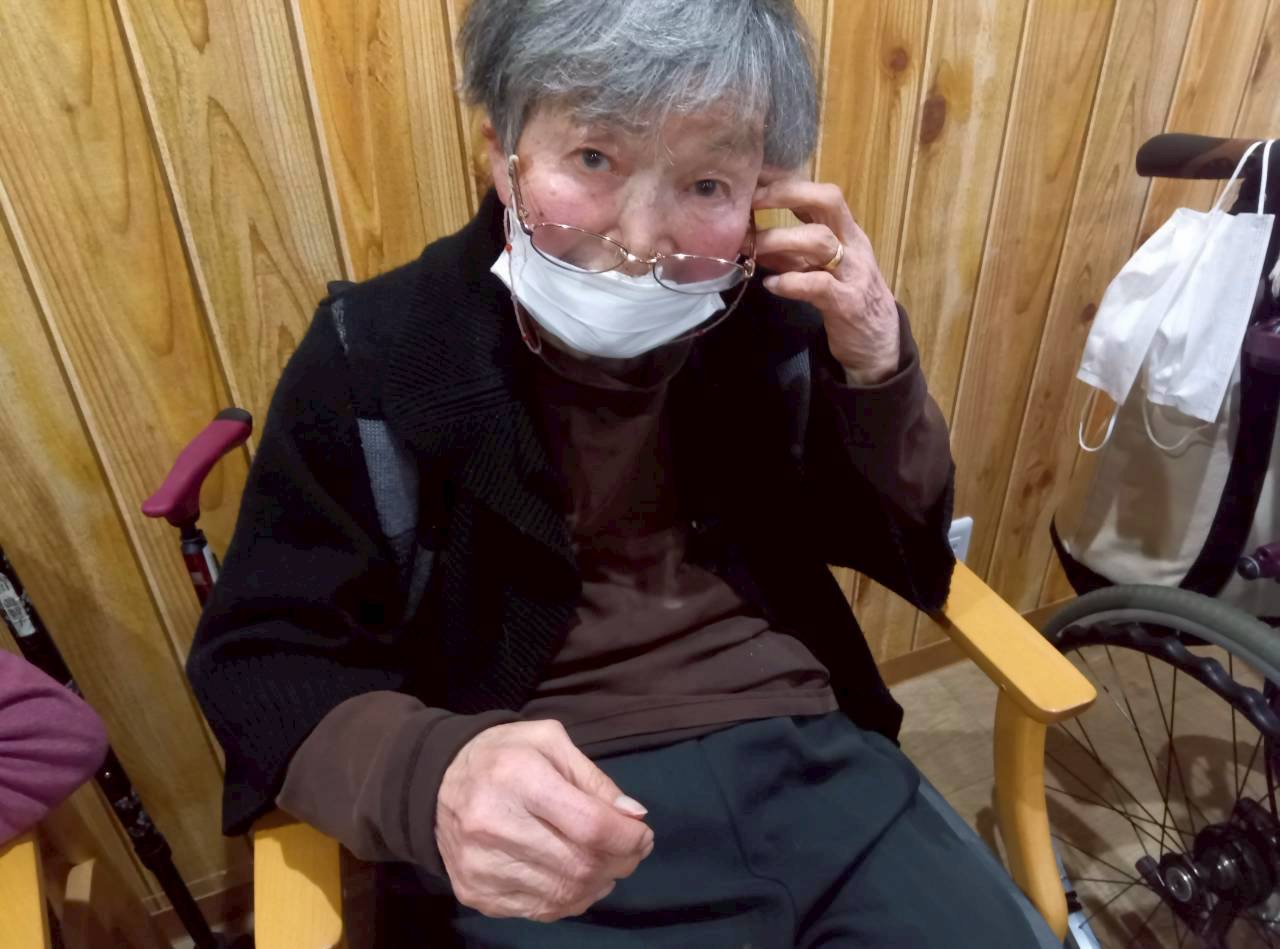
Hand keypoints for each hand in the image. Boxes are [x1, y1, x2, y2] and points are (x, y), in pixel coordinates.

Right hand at [436, 719, 653, 921]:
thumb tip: (633, 817)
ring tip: (605, 864)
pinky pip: (542, 910)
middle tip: (630, 851)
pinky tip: (576, 878)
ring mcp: (482, 866)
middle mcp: (494, 825)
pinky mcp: (476, 893)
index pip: (589, 825)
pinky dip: (571, 898)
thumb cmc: (503, 755)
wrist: (435, 784)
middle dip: (620, 862)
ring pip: (564, 893)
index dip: (627, 837)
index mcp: (518, 777)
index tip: (642, 834)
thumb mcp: (549, 742)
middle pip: (580, 865)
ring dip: (599, 883)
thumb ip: (594, 779)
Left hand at [752, 171, 900, 384]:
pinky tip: (771, 285)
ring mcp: (853, 272)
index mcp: (846, 232)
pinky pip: (819, 285)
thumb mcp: (819, 269)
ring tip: (753, 247)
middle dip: (787, 194)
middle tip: (752, 202)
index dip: (787, 183)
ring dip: (781, 239)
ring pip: (821, 240)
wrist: (879, 345)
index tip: (754, 180)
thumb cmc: (846, 299)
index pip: (820, 194)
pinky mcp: (848, 303)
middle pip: (828, 201)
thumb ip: (790, 253)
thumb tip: (752, 237)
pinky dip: (791, 282)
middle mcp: (853, 244)